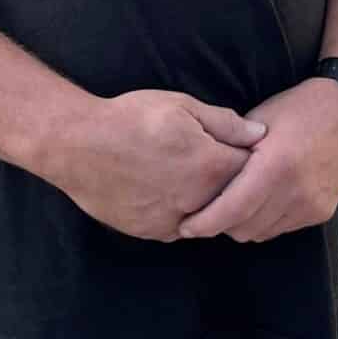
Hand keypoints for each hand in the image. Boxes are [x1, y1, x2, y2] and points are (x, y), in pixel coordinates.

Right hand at [43, 91, 264, 241]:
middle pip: (232, 196)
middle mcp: (197, 201)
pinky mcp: (151, 231)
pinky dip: (183, 213)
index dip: (249, 156)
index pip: (251, 168)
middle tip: (212, 161)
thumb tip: (259, 134)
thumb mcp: (182, 106)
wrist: (78, 145)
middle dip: (231, 181)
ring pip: (206, 216)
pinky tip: (171, 192)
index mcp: (211, 167)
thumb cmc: (130, 119)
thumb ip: (225, 123)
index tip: (239, 147)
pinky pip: (180, 226)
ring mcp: (174, 221)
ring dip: (207, 201)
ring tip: (190, 176)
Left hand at [177, 76, 337, 242]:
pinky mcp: (322, 211)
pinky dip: (267, 221)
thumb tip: (202, 177)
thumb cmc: (299, 108)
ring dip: (245, 223)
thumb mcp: (259, 120)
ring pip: (262, 233)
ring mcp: (311, 205)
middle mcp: (295, 191)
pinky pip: (283, 228)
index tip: (185, 226)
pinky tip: (265, 201)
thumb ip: (231, 151)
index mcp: (275, 166)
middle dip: (221, 223)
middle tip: (209, 210)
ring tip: (237, 204)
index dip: (205, 223)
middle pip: (244, 227)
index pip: (232, 209)